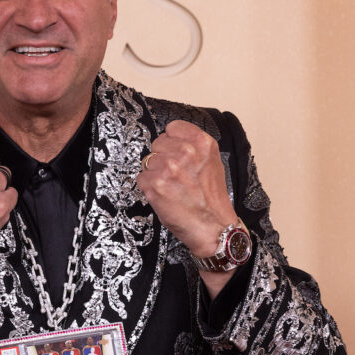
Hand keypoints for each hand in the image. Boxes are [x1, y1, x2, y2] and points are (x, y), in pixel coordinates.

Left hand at [135, 120, 240, 295]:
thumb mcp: (212, 163)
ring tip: (172, 187)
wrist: (212, 227)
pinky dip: (149, 188)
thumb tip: (173, 140)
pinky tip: (165, 195)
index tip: (176, 153)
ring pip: (148, 161)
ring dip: (156, 173)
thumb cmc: (212, 199)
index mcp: (202, 143)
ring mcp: (169, 168)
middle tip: (176, 175)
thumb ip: (194, 147)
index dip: (172, 142)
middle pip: (157, 144)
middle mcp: (186, 152)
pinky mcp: (155, 185)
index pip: (172, 128)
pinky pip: (142, 178)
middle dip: (163, 158)